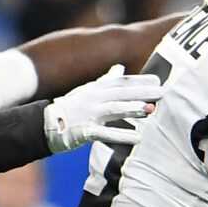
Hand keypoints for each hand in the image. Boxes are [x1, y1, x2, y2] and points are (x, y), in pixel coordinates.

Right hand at [43, 64, 163, 151]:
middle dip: (142, 92)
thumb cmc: (71, 108)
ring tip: (150, 110)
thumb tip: (119, 68)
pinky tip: (138, 138)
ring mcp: (89, 114)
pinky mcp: (84, 132)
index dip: (139, 80)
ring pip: (114, 110)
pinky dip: (122, 135)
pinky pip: (105, 133)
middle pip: (121, 93)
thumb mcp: (88, 90)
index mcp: (96, 88)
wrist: (46, 124)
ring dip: (133, 109)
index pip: (121, 82)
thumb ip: (105, 80)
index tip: (157, 79)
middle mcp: (93, 99)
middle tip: (162, 93)